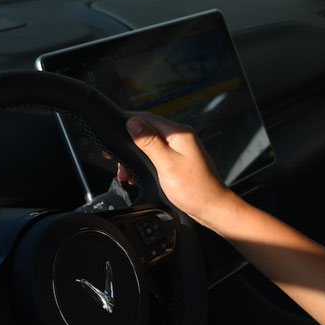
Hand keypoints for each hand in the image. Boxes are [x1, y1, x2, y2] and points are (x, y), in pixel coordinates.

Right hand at [122, 113, 235, 227]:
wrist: (211, 207)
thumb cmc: (194, 189)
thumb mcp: (166, 163)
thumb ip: (149, 142)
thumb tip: (133, 122)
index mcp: (178, 133)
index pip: (147, 118)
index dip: (127, 123)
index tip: (112, 131)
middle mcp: (180, 137)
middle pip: (147, 131)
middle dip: (129, 144)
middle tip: (113, 157)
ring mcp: (180, 149)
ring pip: (149, 145)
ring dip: (135, 158)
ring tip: (125, 173)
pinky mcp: (178, 161)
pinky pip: (156, 156)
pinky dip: (144, 164)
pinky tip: (137, 176)